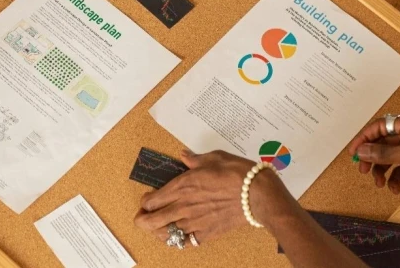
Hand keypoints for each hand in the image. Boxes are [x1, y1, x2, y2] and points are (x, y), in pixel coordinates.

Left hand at [134, 150, 291, 244]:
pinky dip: (179, 241)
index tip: (146, 200)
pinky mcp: (207, 233)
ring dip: (158, 232)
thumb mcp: (213, 158)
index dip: (144, 203)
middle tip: (142, 217)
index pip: (150, 201)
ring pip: (165, 234)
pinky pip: (186, 242)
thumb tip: (184, 156)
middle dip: (142, 220)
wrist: (257, 194)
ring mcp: (194, 222)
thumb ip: (194, 160)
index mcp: (181, 186)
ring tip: (158, 228)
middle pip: (151, 221)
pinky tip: (179, 236)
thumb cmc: (236, 173)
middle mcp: (183, 207)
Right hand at [347, 115, 399, 204]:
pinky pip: (399, 170)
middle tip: (362, 170)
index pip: (380, 126)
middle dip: (372, 157)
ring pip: (390, 158)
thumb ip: (382, 152)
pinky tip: (395, 189)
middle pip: (383, 143)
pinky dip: (394, 179)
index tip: (353, 151)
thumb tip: (361, 150)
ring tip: (379, 184)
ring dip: (382, 170)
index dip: (364, 137)